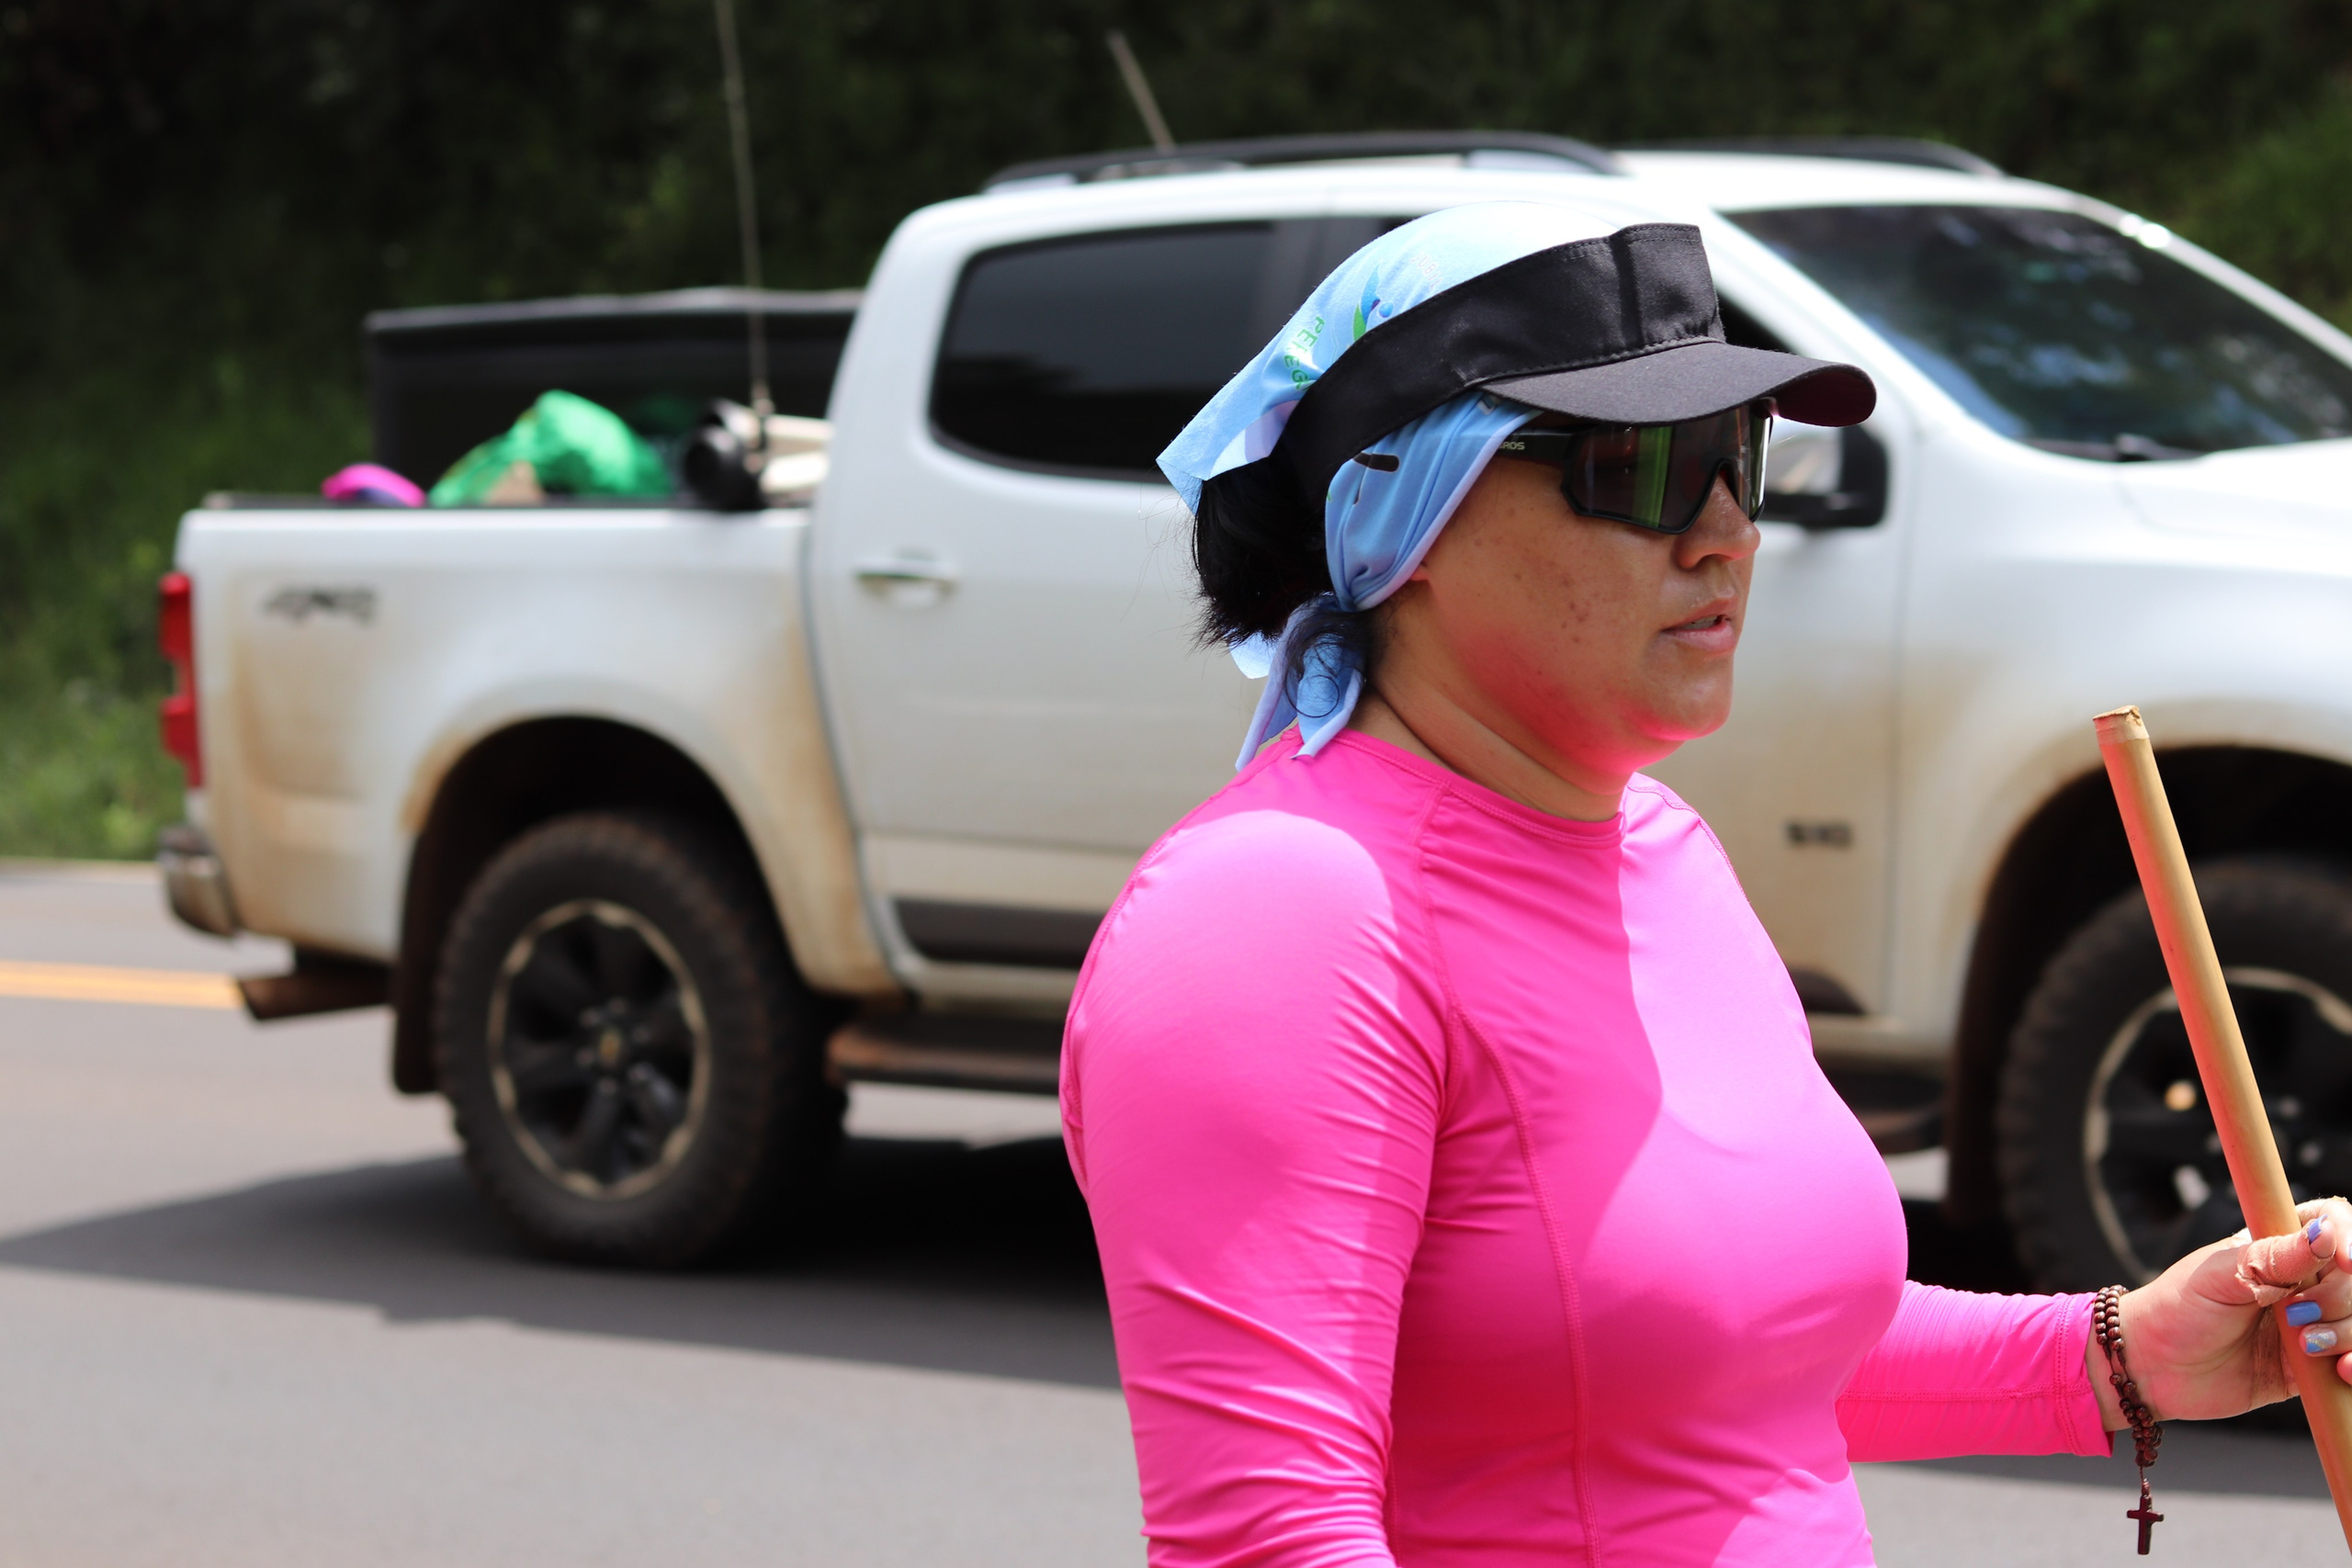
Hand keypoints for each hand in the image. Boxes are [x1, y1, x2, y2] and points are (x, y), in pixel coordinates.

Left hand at [2094, 1196, 2351, 1426]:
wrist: (2154, 1367)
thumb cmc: (2177, 1308)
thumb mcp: (2221, 1276)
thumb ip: (2276, 1258)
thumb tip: (2325, 1231)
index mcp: (2279, 1246)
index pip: (2334, 1222)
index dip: (2349, 1237)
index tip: (2346, 1263)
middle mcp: (2304, 1281)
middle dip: (2339, 1299)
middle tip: (2294, 1316)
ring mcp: (2314, 1322)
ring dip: (2347, 1332)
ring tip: (2304, 1345)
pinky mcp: (2315, 1364)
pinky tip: (2341, 1371)